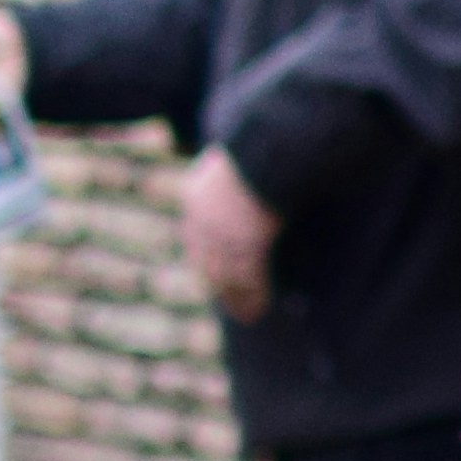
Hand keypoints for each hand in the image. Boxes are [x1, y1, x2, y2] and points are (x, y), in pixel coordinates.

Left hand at [181, 147, 280, 317]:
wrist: (265, 149)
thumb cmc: (259, 145)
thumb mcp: (234, 155)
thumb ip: (232, 167)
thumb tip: (242, 165)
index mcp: (195, 194)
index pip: (194, 236)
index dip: (205, 257)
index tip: (212, 274)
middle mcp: (203, 220)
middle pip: (207, 262)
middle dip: (218, 284)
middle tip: (228, 301)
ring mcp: (225, 236)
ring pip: (227, 277)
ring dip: (236, 298)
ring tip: (248, 315)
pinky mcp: (247, 246)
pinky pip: (250, 279)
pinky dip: (255, 297)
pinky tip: (261, 309)